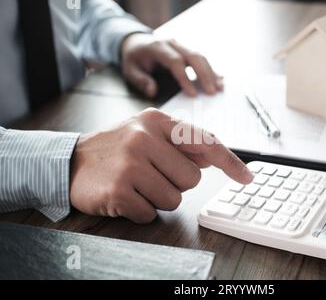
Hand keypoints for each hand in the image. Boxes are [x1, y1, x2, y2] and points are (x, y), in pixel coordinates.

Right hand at [69, 109, 252, 222]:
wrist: (71, 162)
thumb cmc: (117, 149)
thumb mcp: (148, 133)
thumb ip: (182, 143)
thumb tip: (216, 156)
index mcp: (157, 120)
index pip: (204, 140)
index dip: (229, 161)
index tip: (246, 177)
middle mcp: (144, 137)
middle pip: (192, 178)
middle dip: (176, 183)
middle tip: (152, 174)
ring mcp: (130, 164)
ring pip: (174, 199)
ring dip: (158, 198)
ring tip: (137, 183)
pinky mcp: (119, 191)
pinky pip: (151, 213)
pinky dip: (141, 210)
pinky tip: (125, 195)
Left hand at [121, 33, 223, 97]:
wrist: (136, 41)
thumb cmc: (134, 57)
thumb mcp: (130, 70)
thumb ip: (141, 80)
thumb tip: (152, 91)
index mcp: (157, 47)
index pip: (175, 62)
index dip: (184, 77)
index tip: (192, 93)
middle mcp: (172, 44)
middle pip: (193, 56)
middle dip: (204, 75)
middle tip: (212, 92)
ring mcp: (181, 45)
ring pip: (200, 56)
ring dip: (211, 72)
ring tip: (219, 88)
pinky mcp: (186, 49)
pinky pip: (201, 58)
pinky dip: (211, 69)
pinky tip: (219, 79)